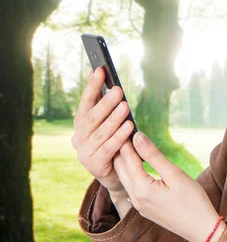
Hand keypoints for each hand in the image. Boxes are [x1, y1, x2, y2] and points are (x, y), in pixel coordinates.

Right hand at [71, 67, 133, 198]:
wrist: (117, 174)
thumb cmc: (115, 143)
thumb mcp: (110, 123)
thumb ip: (107, 106)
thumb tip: (108, 80)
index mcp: (81, 124)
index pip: (86, 102)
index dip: (92, 86)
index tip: (100, 70)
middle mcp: (79, 137)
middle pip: (92, 117)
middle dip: (105, 102)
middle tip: (118, 90)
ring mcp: (84, 152)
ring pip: (100, 133)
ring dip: (114, 119)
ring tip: (126, 107)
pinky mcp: (93, 165)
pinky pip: (108, 149)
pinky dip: (119, 137)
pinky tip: (130, 127)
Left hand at [114, 133, 225, 241]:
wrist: (201, 228)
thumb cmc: (193, 201)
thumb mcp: (175, 174)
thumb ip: (154, 155)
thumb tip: (138, 136)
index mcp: (141, 188)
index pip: (127, 158)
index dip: (125, 138)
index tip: (124, 121)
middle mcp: (134, 197)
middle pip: (120, 167)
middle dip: (120, 147)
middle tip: (122, 127)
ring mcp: (138, 204)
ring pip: (123, 177)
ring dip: (123, 159)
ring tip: (127, 140)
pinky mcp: (143, 207)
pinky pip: (130, 185)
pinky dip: (130, 170)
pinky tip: (136, 161)